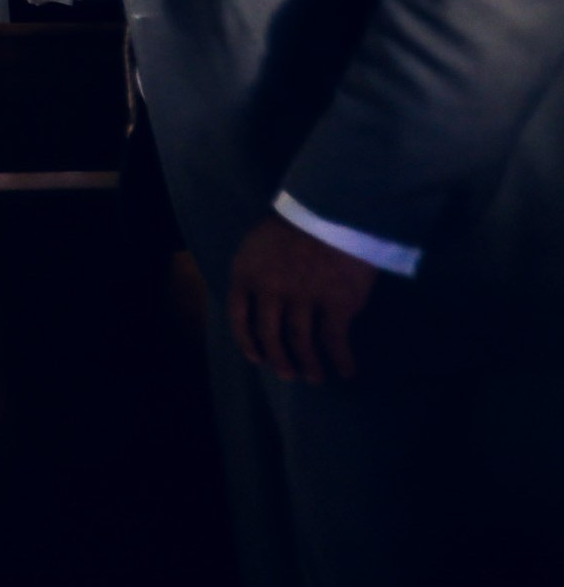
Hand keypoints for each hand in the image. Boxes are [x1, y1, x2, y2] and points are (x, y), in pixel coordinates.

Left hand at [227, 213, 380, 383]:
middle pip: (269, 336)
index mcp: (246, 273)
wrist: (335, 208)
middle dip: (278, 360)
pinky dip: (341, 360)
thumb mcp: (260, 243)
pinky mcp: (335, 305)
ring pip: (301, 344)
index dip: (247, 341)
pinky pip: (335, 342)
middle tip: (288, 374)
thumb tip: (258, 299)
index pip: (239, 316)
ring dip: (309, 366)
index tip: (257, 357)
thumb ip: (255, 271)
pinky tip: (347, 370)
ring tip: (315, 378)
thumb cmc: (299, 223)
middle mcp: (269, 291)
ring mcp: (302, 300)